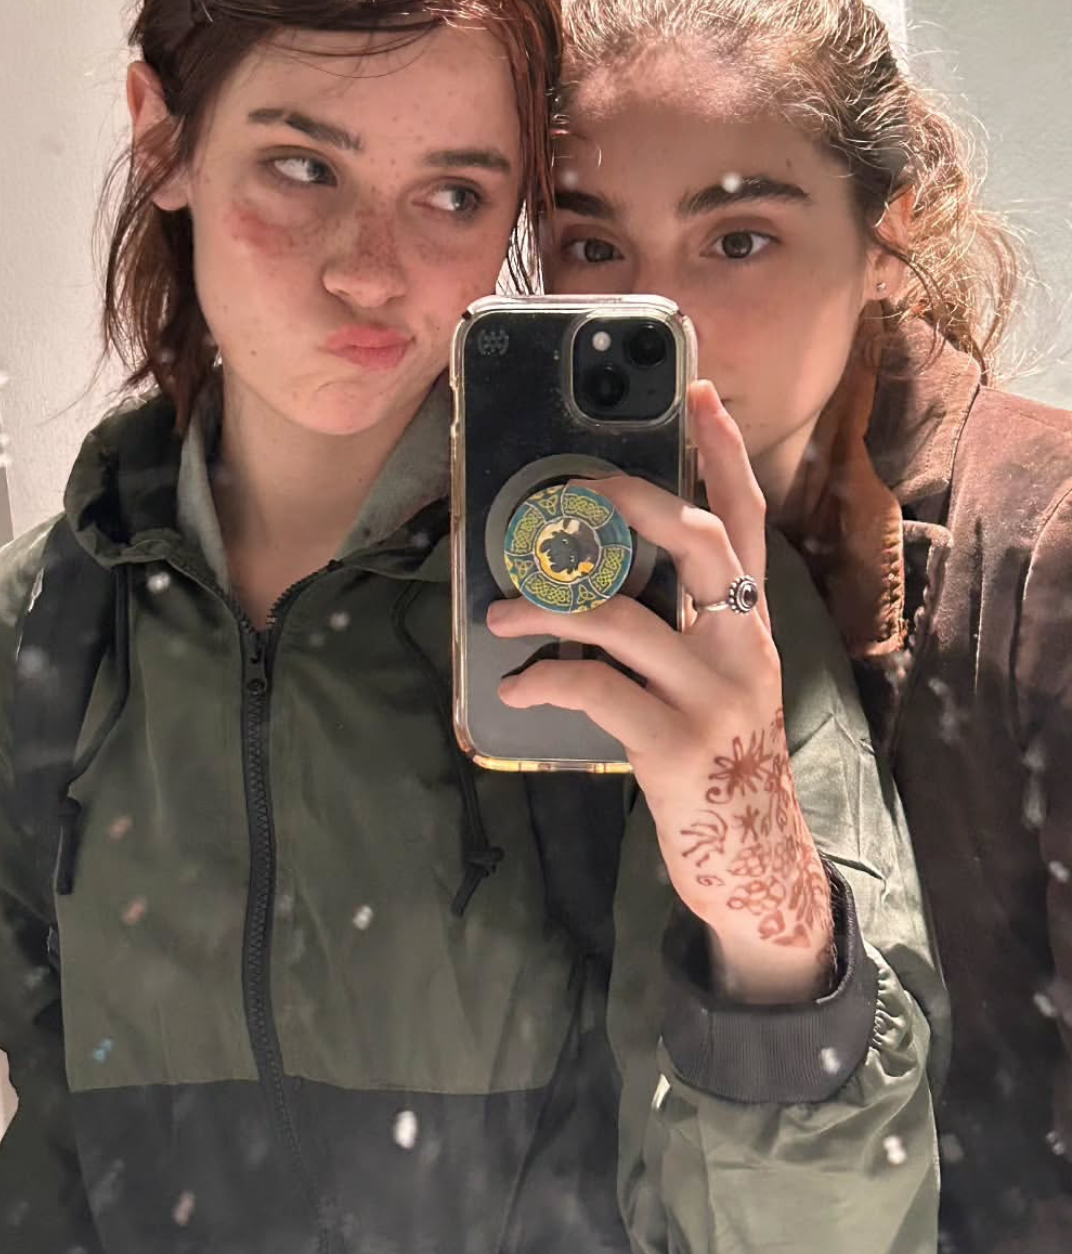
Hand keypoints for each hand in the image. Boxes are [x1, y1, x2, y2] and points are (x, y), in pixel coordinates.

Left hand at [487, 380, 834, 1005]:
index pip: (746, 520)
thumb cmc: (716, 761)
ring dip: (549, 602)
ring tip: (501, 607)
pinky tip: (515, 686)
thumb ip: (681, 625)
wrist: (751, 861)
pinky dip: (544, 678)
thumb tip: (599, 569)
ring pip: (625, 618)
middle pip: (698, 545)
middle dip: (635, 501)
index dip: (723, 453)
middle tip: (578, 487)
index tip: (698, 392)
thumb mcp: (716, 680)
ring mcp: (713, 697)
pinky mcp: (674, 747)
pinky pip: (595, 689)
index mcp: (751, 624)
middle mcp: (743, 648)